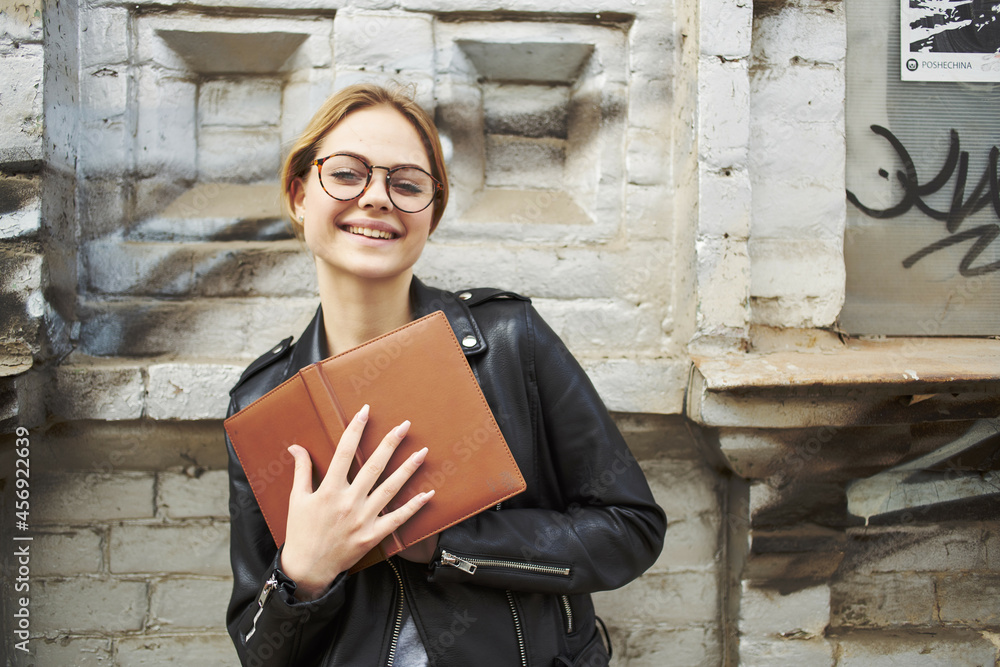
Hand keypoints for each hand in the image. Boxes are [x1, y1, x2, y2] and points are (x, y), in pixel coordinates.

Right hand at [279, 404, 434, 599]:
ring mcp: (363, 519)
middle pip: (373, 467)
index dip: (355, 430)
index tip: (366, 412)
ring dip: (407, 469)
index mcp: (328, 490)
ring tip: (422, 452)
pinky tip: (428, 493)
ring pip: (390, 489)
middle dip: (390, 444)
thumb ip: (302, 471)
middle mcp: (348, 502)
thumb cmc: (301, 531)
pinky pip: (397, 519)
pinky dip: (413, 506)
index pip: (343, 453)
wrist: (307, 568)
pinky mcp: (373, 536)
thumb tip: (296, 447)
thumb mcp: (297, 499)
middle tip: (405, 425)